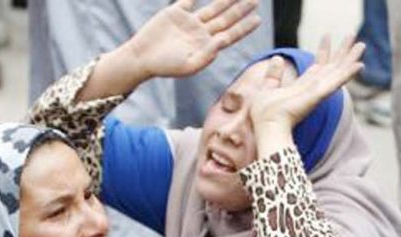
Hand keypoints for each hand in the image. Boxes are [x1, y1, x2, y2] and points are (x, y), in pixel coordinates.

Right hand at [127, 0, 260, 79]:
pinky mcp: (176, 12)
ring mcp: (190, 22)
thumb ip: (207, 55)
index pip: (230, 35)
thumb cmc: (165, 66)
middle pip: (226, 18)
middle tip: (255, 0)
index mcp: (207, 46)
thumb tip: (223, 41)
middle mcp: (201, 33)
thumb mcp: (189, 65)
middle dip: (240, 9)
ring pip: (213, 7)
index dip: (244, 27)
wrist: (142, 57)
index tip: (258, 19)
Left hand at [249, 35, 364, 132]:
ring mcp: (317, 92)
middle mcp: (313, 89)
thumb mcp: (268, 88)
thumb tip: (277, 58)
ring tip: (361, 44)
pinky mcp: (318, 95)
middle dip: (343, 51)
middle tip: (352, 35)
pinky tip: (359, 65)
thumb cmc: (265, 115)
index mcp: (302, 87)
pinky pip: (335, 82)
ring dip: (351, 58)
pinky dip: (348, 73)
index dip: (323, 51)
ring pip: (338, 71)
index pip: (317, 66)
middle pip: (332, 67)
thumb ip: (274, 75)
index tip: (326, 35)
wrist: (267, 129)